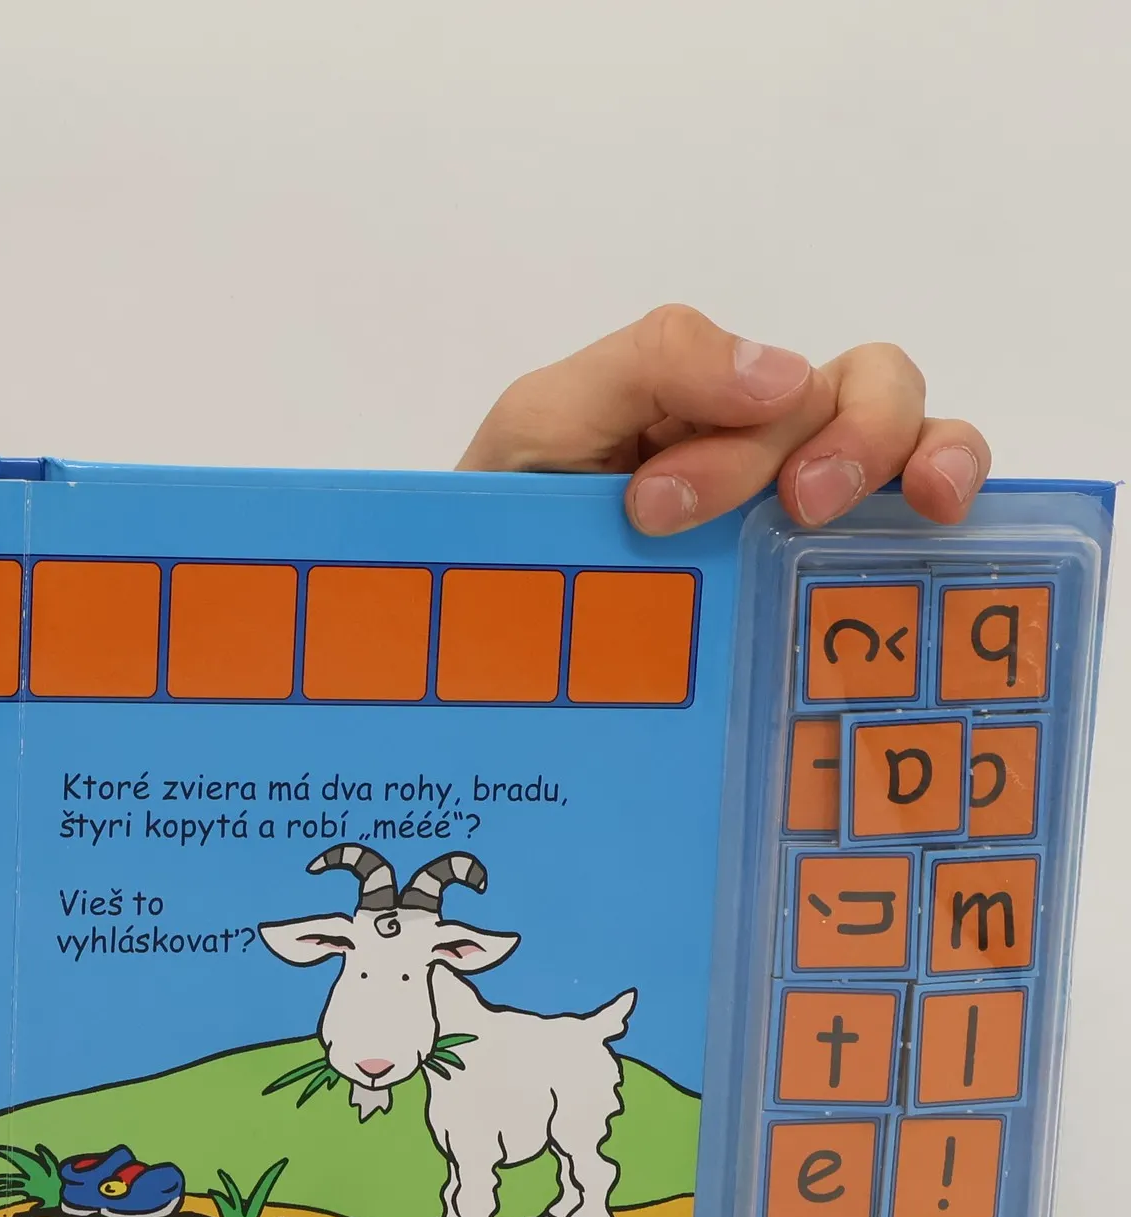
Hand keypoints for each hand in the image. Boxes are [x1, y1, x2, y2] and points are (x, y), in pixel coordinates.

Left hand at [458, 304, 989, 535]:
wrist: (488, 632)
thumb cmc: (508, 517)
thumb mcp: (544, 418)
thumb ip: (648, 364)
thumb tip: (786, 374)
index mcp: (705, 400)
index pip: (782, 378)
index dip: (738, 437)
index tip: (651, 508)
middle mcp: (768, 446)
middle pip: (870, 391)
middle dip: (849, 438)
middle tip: (796, 508)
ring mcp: (800, 514)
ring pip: (918, 441)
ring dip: (918, 456)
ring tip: (859, 516)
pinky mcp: (813, 582)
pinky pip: (913, 524)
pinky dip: (947, 499)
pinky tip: (935, 524)